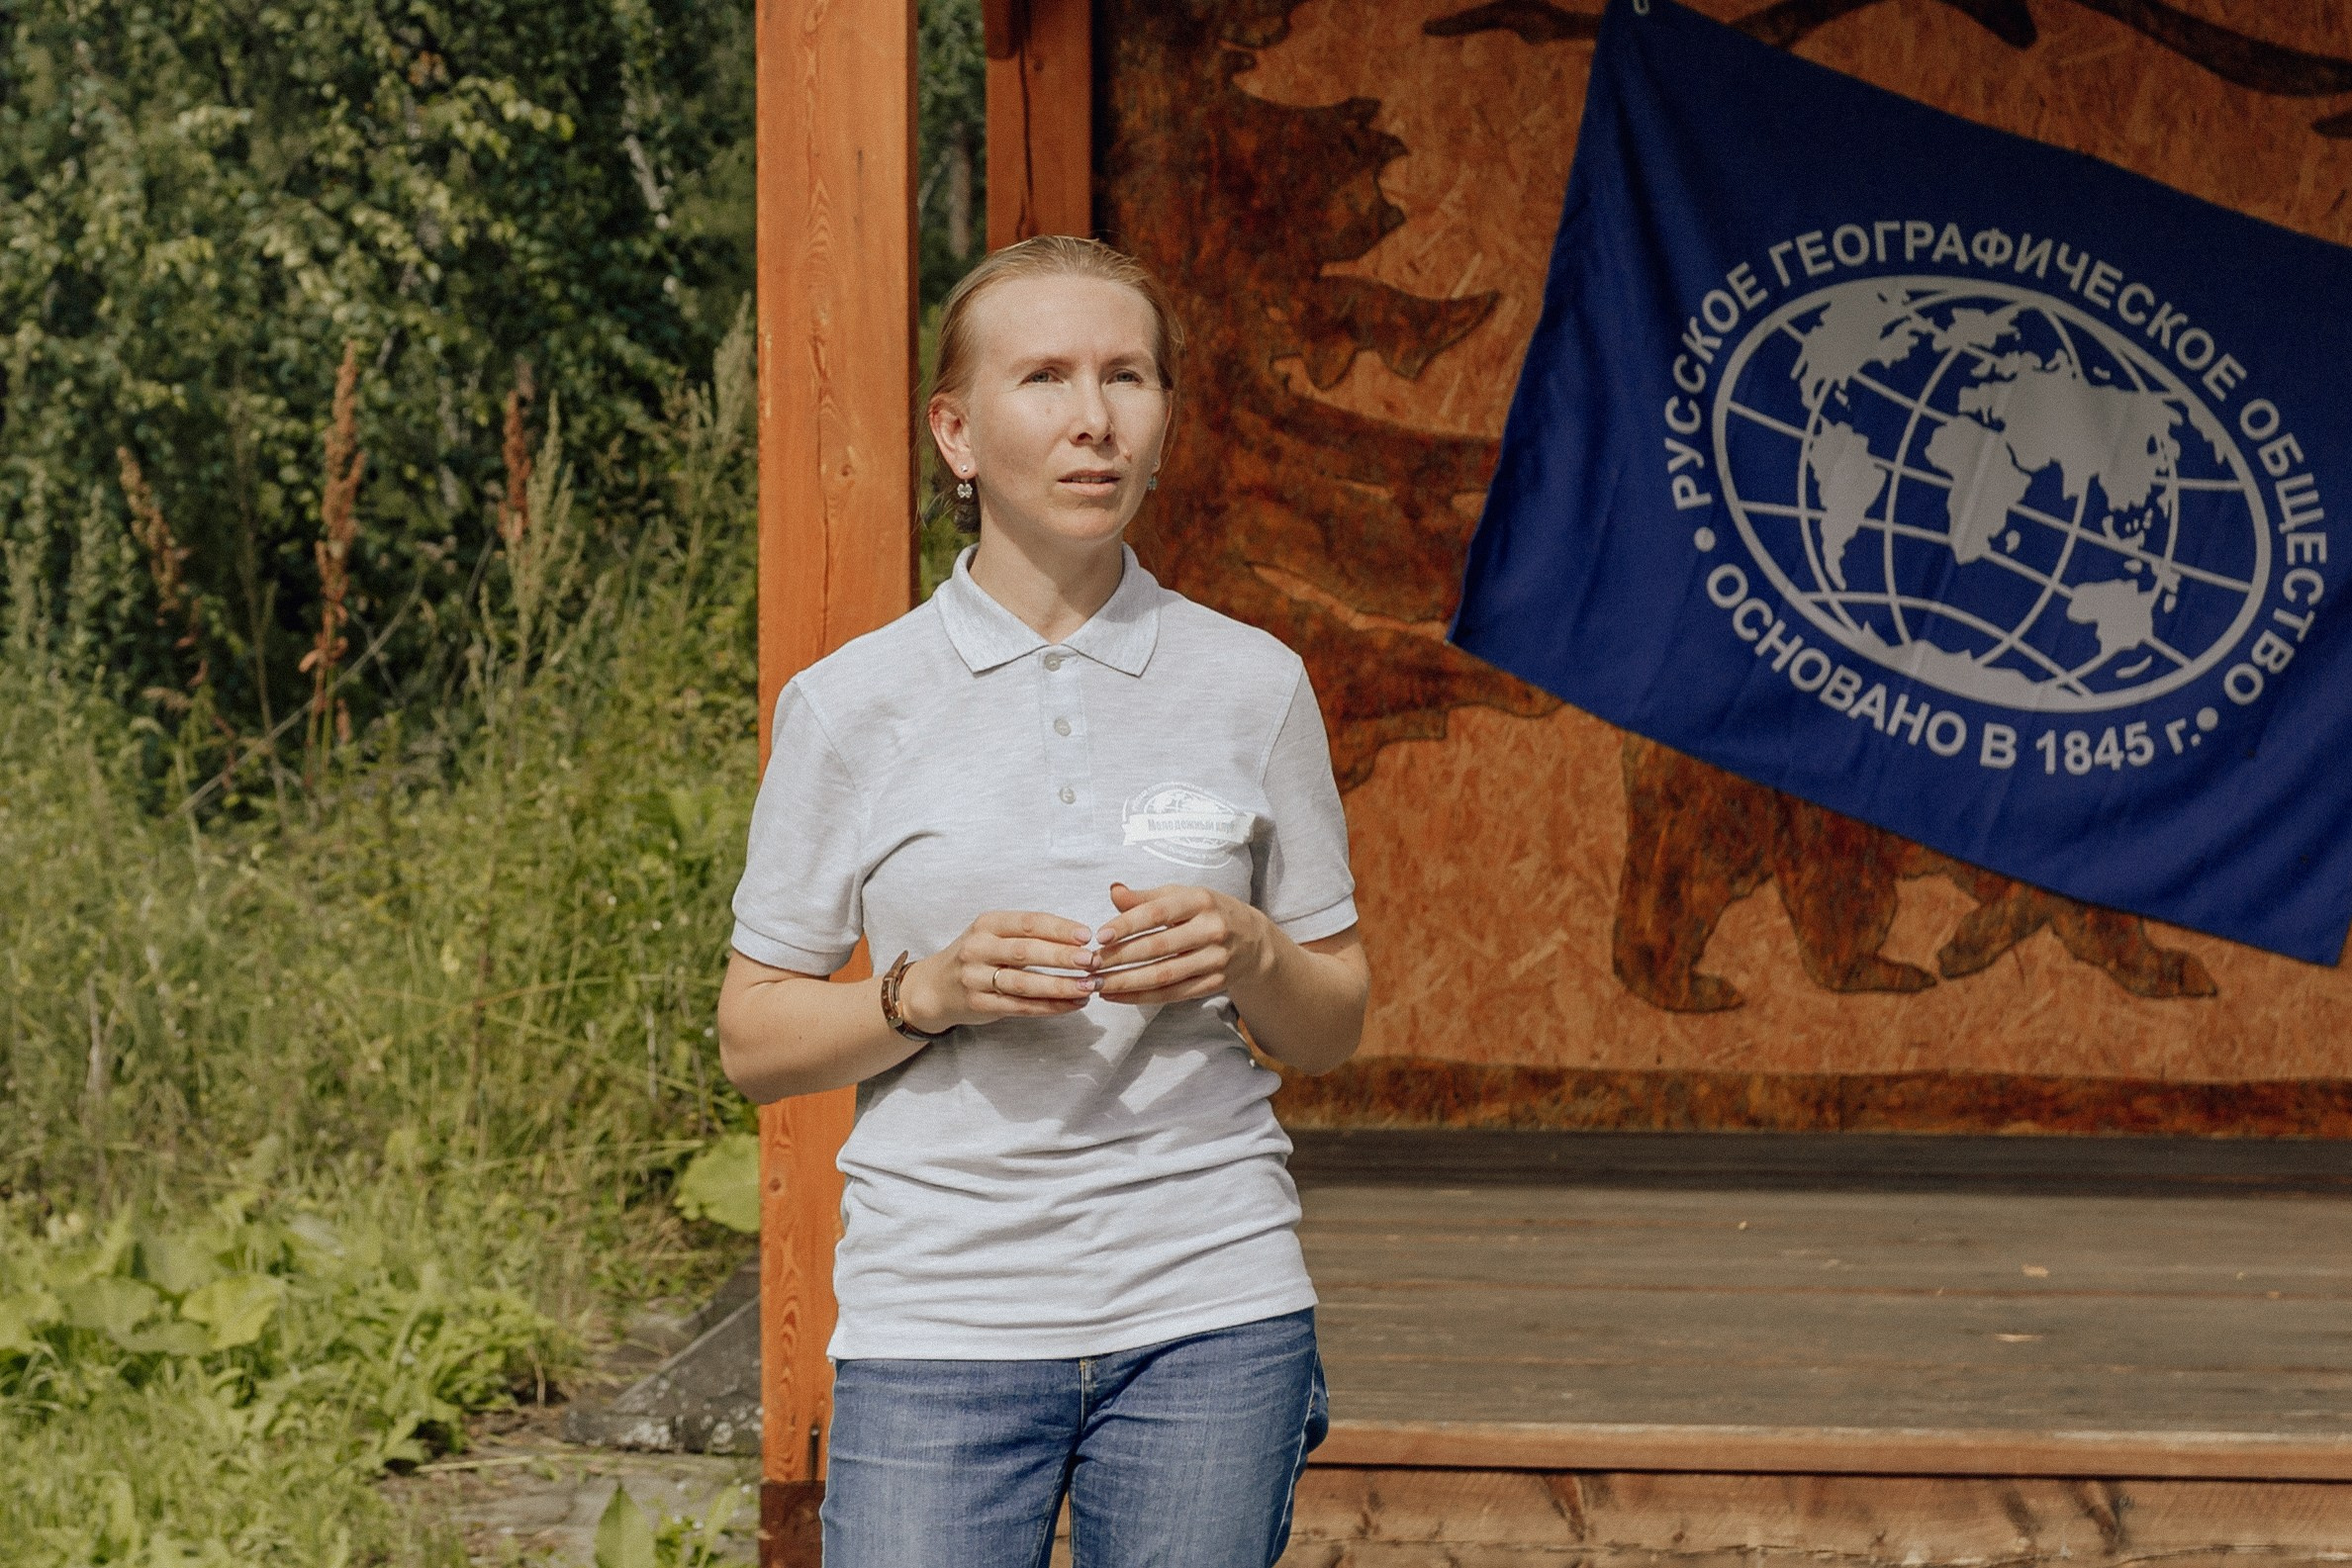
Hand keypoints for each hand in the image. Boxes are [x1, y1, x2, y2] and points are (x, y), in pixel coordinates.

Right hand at [898, 910, 1097, 1031]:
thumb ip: (1027, 934)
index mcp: (986, 924)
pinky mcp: (980, 1005)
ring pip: (1025, 984)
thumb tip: (1079, 938)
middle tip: (1092, 961)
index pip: (1027, 922)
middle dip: (1062, 957)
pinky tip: (1073, 1004)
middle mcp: (978, 949)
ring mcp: (976, 979)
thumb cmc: (976, 956)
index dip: (1058, 928)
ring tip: (1088, 987)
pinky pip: (1021, 1007)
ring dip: (1060, 986)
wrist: (935, 988)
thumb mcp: (993, 933)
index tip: (1086, 935)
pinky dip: (1050, 1007)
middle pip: (1026, 952)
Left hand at [1091, 882, 1273, 1005]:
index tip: (1099, 936)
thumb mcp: (1182, 896)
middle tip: (1089, 965)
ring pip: (1164, 975)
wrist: (1252, 940)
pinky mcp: (1214, 984)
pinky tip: (1117, 996)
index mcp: (1200, 901)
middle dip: (1120, 958)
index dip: (1127, 924)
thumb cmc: (1206, 912)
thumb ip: (1146, 897)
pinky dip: (1142, 997)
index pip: (1158, 913)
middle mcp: (1212, 929)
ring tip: (1096, 984)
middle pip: (1158, 947)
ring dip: (1126, 982)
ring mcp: (1215, 959)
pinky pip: (1173, 994)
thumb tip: (1113, 890)